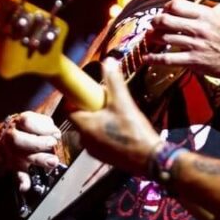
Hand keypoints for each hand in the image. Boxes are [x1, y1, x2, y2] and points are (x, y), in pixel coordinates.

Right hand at [0, 111, 61, 190]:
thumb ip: (48, 108)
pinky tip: (26, 186)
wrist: (0, 141)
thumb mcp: (34, 116)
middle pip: (19, 140)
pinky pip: (17, 174)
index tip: (55, 131)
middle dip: (38, 142)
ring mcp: (13, 152)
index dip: (43, 126)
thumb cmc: (24, 128)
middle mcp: (13, 137)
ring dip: (38, 160)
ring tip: (52, 161)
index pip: (27, 121)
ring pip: (22, 157)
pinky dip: (22, 181)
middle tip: (52, 143)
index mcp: (19, 122)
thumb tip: (59, 95)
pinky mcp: (15, 166)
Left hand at [69, 59, 162, 173]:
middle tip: (104, 102)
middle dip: (90, 110)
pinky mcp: (103, 157)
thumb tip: (109, 62)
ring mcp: (93, 151)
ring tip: (114, 115)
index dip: (76, 100)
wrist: (149, 158)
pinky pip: (98, 140)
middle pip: (80, 119)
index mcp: (85, 126)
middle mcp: (85, 140)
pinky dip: (103, 133)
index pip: (69, 110)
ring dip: (97, 122)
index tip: (86, 93)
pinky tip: (118, 129)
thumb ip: (114, 81)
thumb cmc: (134, 131)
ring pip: (90, 130)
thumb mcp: (123, 102)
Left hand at [145, 0, 219, 79]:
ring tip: (150, 37)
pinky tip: (147, 58)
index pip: (176, 5)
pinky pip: (168, 59)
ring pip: (164, 38)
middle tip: (153, 24)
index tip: (165, 11)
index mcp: (205, 14)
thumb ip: (204, 5)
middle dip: (154, 22)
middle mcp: (198, 28)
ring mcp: (195, 45)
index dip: (166, 7)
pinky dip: (154, 59)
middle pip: (165, 20)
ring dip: (152, 38)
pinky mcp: (193, 61)